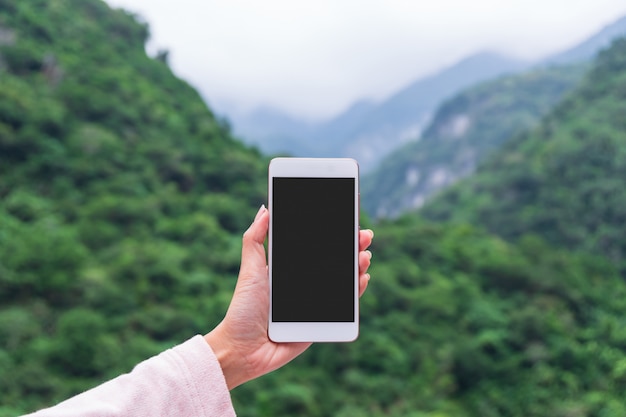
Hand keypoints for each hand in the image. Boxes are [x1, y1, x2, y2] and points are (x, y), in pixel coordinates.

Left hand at [204, 205, 373, 388]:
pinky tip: (361, 278)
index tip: (347, 218)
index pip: (316, 246)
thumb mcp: (250, 269)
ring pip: (343, 281)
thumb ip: (255, 238)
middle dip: (352, 246)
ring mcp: (315, 303)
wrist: (242, 348)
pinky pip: (344, 306)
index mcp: (290, 269)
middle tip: (364, 234)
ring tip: (364, 255)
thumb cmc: (243, 309)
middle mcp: (304, 283)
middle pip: (334, 260)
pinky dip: (355, 291)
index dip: (333, 233)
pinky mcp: (321, 322)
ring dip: (357, 266)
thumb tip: (265, 208)